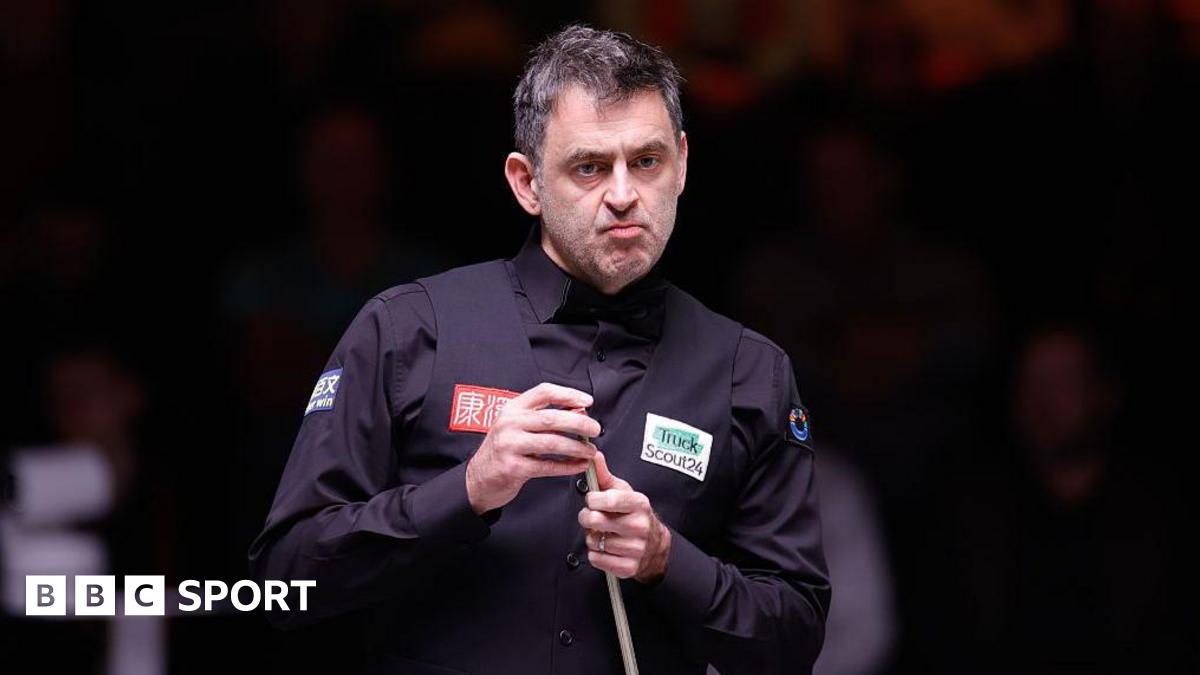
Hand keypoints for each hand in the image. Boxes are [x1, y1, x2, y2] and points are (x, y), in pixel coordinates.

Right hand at [465, 382, 600, 513]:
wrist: (477, 478)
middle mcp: (509, 424)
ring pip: (551, 443)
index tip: (588, 401)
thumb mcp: (517, 426)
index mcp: (512, 408)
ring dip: (576, 447)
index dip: (568, 394)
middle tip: (595, 429)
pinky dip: (567, 466)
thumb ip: (545, 417)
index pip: (544, 392)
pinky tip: (578, 465)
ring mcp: (510, 446)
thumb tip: (579, 411)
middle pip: (551, 418)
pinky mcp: (513, 468)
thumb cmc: (502, 450)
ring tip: (590, 450)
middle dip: (578, 423)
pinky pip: (547, 466)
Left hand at [578, 450, 670, 583]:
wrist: (654, 544)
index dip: (593, 499)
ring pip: (593, 541)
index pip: (608, 499)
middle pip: (595, 520)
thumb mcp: (623, 491)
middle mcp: (639, 526)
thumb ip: (604, 475)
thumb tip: (593, 455)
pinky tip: (606, 548)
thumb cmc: (634, 514)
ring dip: (592, 537)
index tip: (593, 500)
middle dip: (587, 518)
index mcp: (639, 504)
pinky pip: (596, 559)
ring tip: (603, 533)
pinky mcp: (628, 566)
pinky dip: (596, 553)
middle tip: (592, 517)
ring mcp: (635, 548)